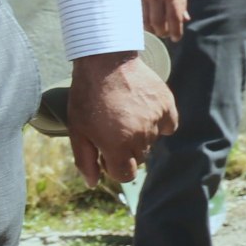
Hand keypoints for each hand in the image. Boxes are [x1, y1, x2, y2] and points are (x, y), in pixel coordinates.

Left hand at [66, 51, 175, 187]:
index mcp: (117, 146)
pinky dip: (159, 124)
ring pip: (152, 141)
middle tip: (113, 131)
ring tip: (125, 115)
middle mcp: (140, 136)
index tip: (106, 154)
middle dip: (126, 150)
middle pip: (139, 158)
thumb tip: (93, 183)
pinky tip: (144, 113)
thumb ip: (85, 160)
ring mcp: (155, 120)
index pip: (126, 175)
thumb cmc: (87, 97)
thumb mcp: (77, 130)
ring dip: (140, 135)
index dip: (113, 167)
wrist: (105, 62)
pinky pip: (168, 126)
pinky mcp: (167, 105)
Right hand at [140, 0, 186, 42]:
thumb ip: (182, 2)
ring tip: (156, 29)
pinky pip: (137, 12)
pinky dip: (141, 20)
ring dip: (151, 28)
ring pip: (145, 20)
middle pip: (158, 23)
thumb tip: (185, 19)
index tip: (176, 38)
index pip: (174, 17)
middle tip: (165, 34)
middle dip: (162, 32)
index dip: (175, 31)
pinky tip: (145, 21)